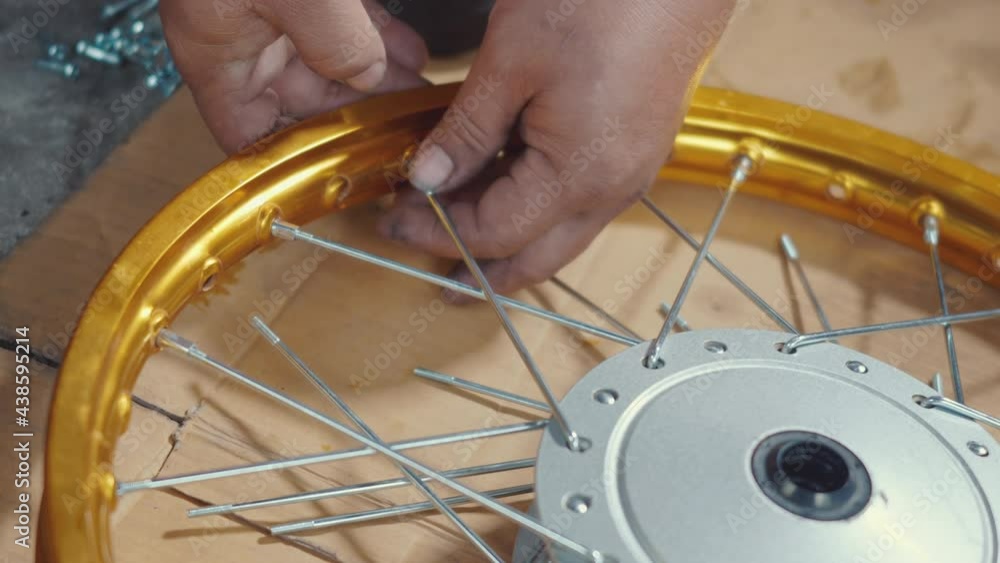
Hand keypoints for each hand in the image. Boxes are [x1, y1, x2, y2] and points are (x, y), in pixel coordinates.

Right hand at [160, 0, 429, 153]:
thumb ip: (337, 44)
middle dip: (354, 115)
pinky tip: (411, 51)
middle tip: (403, 131)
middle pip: (298, 100)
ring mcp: (269, 4)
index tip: (341, 173)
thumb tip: (368, 76)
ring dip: (373, 79)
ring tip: (417, 94)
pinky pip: (339, 23)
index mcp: (216, 46)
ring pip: (325, 60)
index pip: (245, 132)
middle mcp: (239, 30)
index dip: (288, 162)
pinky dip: (376, 39)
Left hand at [379, 0, 736, 298]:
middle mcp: (612, 189)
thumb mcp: (511, 61)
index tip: (399, 217)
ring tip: (461, 236)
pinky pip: (580, 205)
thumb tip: (429, 177)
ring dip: (509, 243)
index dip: (440, 233)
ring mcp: (630, 173)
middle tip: (436, 275)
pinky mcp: (635, 151)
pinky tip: (506, 192)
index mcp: (580, 175)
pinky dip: (536, 212)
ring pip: (559, 237)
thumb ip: (467, 130)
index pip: (495, 235)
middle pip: (535, 259)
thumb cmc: (604, 1)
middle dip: (480, 271)